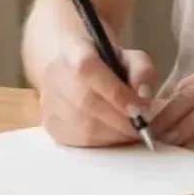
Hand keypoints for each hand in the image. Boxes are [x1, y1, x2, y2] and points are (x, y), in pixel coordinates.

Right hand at [38, 34, 157, 146]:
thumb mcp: (127, 54)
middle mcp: (55, 76)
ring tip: (132, 132)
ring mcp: (49, 103)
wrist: (69, 62)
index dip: (116, 93)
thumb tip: (144, 97)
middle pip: (87, 104)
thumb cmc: (103, 60)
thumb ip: (142, 69)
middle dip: (120, 121)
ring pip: (83, 127)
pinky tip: (115, 136)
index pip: (90, 71)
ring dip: (114, 135)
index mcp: (75, 50)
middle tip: (143, 127)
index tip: (141, 108)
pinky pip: (78, 142)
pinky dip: (103, 143)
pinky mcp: (50, 125)